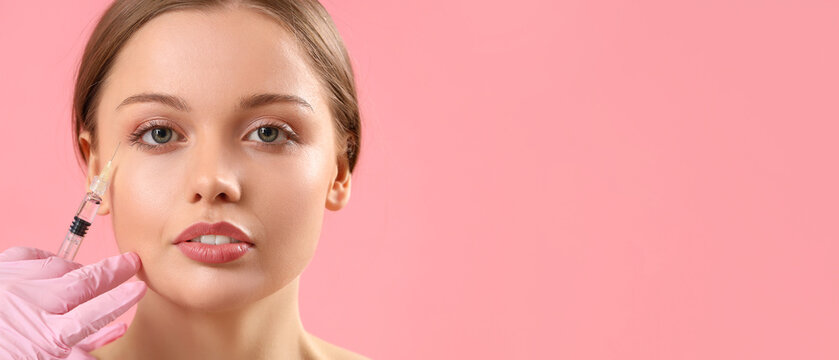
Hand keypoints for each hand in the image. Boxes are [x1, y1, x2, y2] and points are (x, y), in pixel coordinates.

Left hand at [0, 246, 146, 359]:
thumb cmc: (3, 355)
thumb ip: (76, 353)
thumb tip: (112, 333)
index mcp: (48, 336)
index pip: (97, 314)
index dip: (122, 299)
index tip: (139, 288)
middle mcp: (34, 306)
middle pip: (84, 282)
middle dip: (112, 271)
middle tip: (131, 264)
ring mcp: (13, 285)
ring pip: (57, 267)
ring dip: (77, 269)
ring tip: (91, 271)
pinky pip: (25, 255)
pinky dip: (41, 257)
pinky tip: (50, 262)